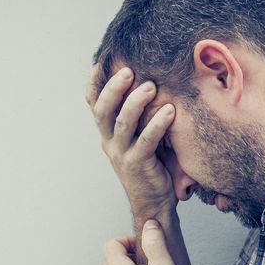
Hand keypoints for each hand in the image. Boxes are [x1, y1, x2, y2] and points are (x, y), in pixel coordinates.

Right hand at [86, 65, 176, 216]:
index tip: (101, 61)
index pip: (93, 104)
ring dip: (136, 102)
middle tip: (128, 70)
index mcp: (107, 133)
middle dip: (113, 88)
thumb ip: (137, 116)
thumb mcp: (138, 137)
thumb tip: (149, 81)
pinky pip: (146, 141)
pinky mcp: (138, 165)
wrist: (153, 202)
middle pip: (102, 111)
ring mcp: (122, 154)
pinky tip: (170, 111)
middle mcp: (110, 142)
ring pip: (122, 124)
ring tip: (151, 86)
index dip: (94, 83)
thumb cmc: (150, 165)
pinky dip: (158, 124)